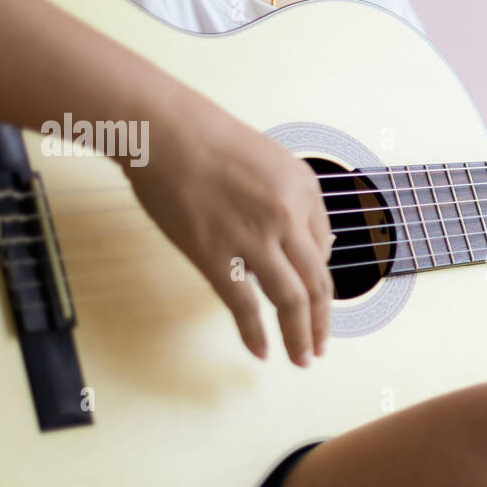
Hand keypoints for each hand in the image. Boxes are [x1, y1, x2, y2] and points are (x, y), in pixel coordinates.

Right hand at [125, 92, 333, 366]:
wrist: (163, 128)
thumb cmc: (208, 137)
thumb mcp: (271, 159)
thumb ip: (291, 199)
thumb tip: (307, 242)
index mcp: (304, 190)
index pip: (322, 248)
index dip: (319, 280)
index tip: (316, 301)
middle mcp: (287, 217)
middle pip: (317, 282)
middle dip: (323, 322)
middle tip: (321, 346)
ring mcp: (253, 238)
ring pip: (291, 300)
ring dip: (301, 336)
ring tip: (302, 358)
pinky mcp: (216, 254)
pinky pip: (244, 305)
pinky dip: (255, 333)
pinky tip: (260, 351)